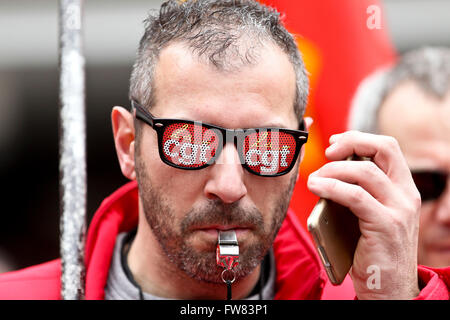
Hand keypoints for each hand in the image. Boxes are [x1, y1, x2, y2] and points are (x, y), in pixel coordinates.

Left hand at [307, 131, 420, 299]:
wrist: (388, 289)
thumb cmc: (371, 250)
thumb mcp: (369, 215)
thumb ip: (358, 192)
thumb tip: (326, 174)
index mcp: (403, 188)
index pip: (387, 147)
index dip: (359, 139)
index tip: (335, 143)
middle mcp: (407, 194)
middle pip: (383, 149)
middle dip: (351, 143)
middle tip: (327, 152)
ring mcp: (399, 209)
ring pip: (365, 172)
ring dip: (332, 170)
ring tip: (313, 180)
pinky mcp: (386, 225)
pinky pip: (355, 196)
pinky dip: (331, 188)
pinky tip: (317, 188)